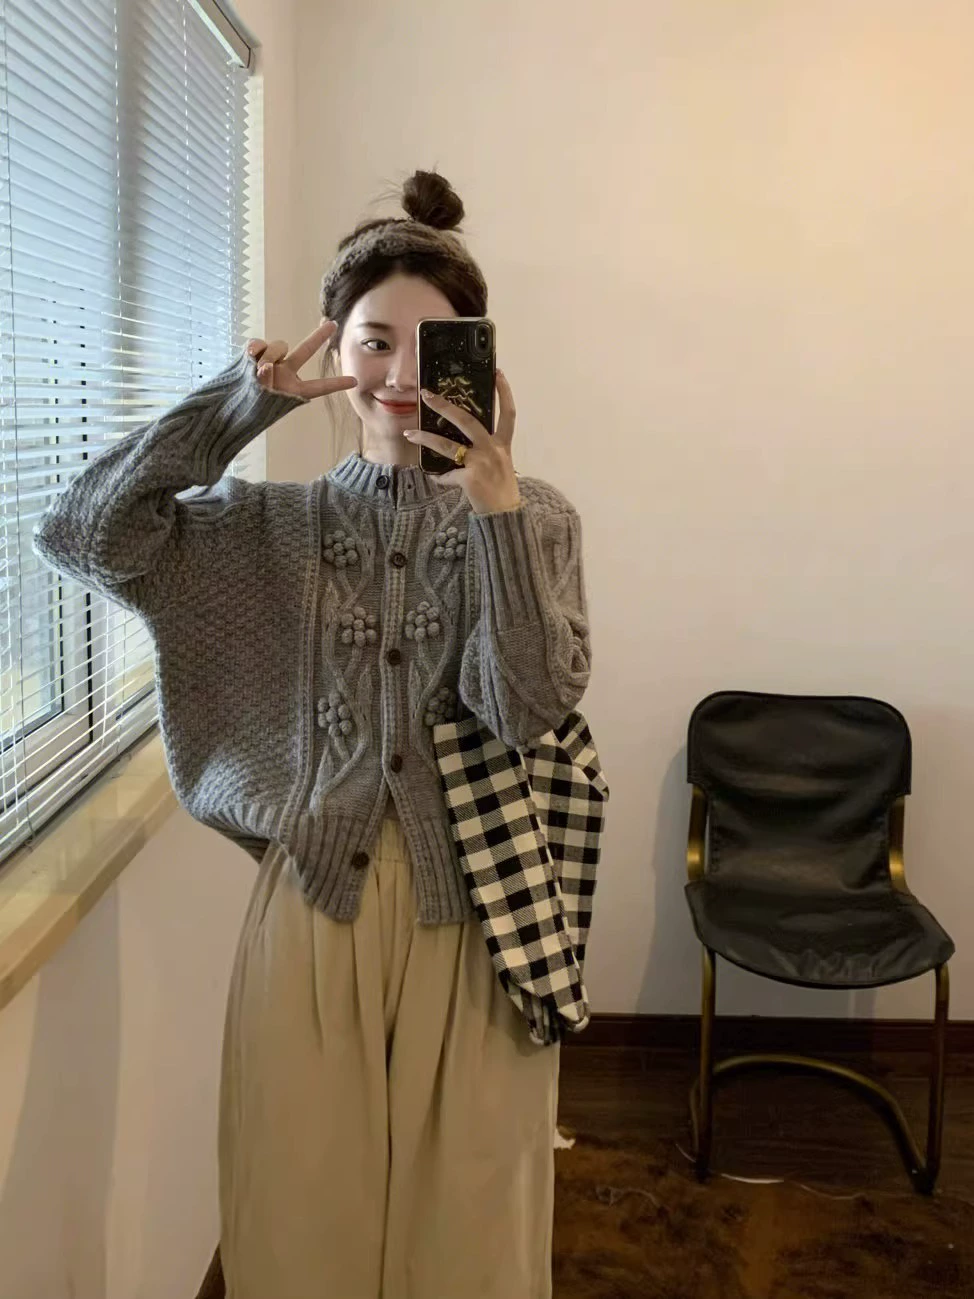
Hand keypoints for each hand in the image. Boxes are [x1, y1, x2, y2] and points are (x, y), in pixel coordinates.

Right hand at [247, 320, 356, 400]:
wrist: (226, 408)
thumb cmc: (248, 410)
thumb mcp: (264, 401)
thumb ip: (267, 380)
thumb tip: (264, 364)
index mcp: (294, 391)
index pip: (319, 386)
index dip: (336, 383)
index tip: (355, 381)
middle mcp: (284, 373)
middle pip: (305, 351)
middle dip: (318, 336)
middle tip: (333, 323)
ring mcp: (269, 361)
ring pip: (278, 345)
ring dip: (270, 357)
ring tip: (259, 373)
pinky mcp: (252, 354)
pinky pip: (258, 343)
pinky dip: (255, 349)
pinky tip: (250, 357)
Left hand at [403, 370, 520, 513]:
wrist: (503, 515)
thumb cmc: (502, 489)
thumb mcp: (501, 464)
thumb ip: (487, 449)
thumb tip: (464, 442)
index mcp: (503, 444)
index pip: (508, 413)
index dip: (504, 392)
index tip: (497, 372)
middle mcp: (493, 449)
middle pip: (467, 421)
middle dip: (445, 406)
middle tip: (427, 395)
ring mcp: (481, 463)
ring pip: (448, 445)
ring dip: (426, 438)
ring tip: (409, 433)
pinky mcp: (469, 478)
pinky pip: (446, 475)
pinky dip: (440, 478)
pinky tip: (435, 479)